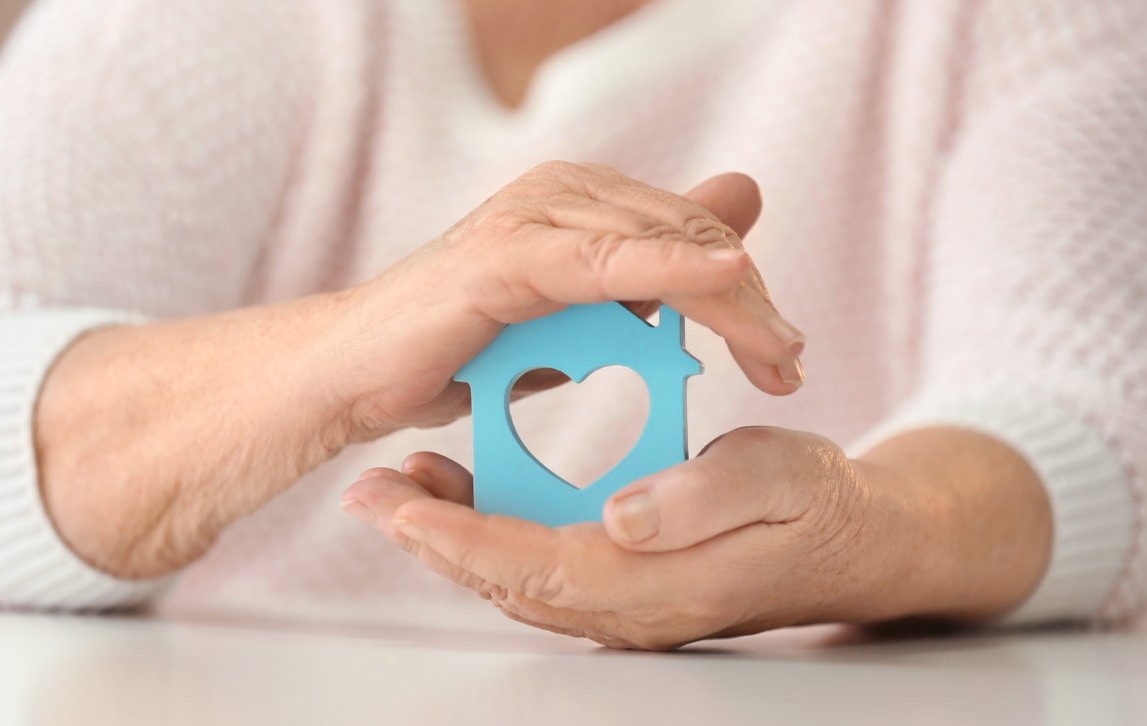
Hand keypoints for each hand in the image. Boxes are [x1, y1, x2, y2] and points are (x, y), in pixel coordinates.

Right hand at [320, 162, 804, 442]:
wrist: (357, 376)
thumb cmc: (459, 351)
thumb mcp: (574, 320)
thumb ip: (646, 274)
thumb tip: (730, 217)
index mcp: (583, 204)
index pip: (695, 230)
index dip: (748, 291)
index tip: (784, 357)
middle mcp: (564, 192)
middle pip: (692, 231)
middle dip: (752, 302)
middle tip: (790, 365)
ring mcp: (535, 215)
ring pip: (663, 243)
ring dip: (733, 299)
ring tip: (777, 353)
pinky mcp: (509, 252)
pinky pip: (606, 257)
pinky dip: (672, 265)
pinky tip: (725, 275)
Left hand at [342, 426, 1052, 649]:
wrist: (857, 541)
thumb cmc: (820, 505)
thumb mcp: (780, 480)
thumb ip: (704, 497)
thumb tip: (622, 514)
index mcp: (660, 583)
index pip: (536, 563)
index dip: (461, 532)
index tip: (397, 500)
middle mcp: (630, 607)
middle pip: (507, 580)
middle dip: (431, 538)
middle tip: (367, 493)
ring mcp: (626, 603)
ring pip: (515, 577)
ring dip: (451, 538)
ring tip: (397, 490)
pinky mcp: (627, 582)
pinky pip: (540, 564)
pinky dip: (491, 531)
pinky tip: (466, 495)